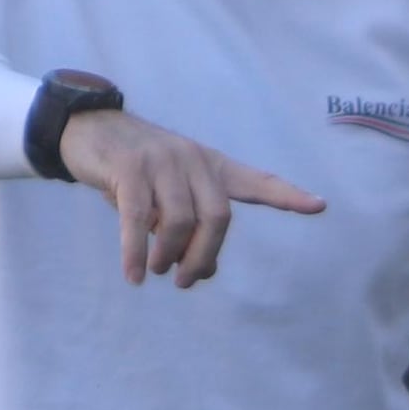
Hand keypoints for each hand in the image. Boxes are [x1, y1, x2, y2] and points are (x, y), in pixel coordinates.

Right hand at [56, 110, 322, 288]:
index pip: (255, 180)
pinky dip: (136, 253)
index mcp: (209, 165)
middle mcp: (193, 159)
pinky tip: (134, 276)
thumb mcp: (168, 196)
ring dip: (169, 255)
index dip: (286, 195)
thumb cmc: (134, 170)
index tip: (318, 206)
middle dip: (204, 255)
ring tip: (156, 271)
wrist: (89, 129)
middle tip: (186, 280)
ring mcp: (161, 161)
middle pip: (217, 216)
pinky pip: (138, 219)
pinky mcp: (129, 169)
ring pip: (179, 220)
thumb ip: (192, 228)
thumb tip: (207, 272)